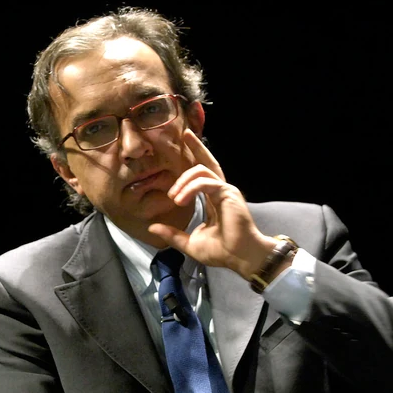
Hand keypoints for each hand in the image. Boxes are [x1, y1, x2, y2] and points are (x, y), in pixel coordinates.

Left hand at [148, 130, 274, 277]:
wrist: (239, 258)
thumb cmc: (221, 251)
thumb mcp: (190, 243)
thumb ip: (172, 234)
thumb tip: (152, 227)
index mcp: (213, 199)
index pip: (201, 175)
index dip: (191, 164)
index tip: (179, 155)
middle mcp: (220, 190)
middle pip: (207, 162)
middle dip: (196, 147)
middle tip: (184, 134)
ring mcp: (225, 190)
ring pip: (201, 170)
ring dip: (183, 181)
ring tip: (174, 197)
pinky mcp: (227, 193)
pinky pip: (205, 182)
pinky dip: (190, 188)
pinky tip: (180, 199)